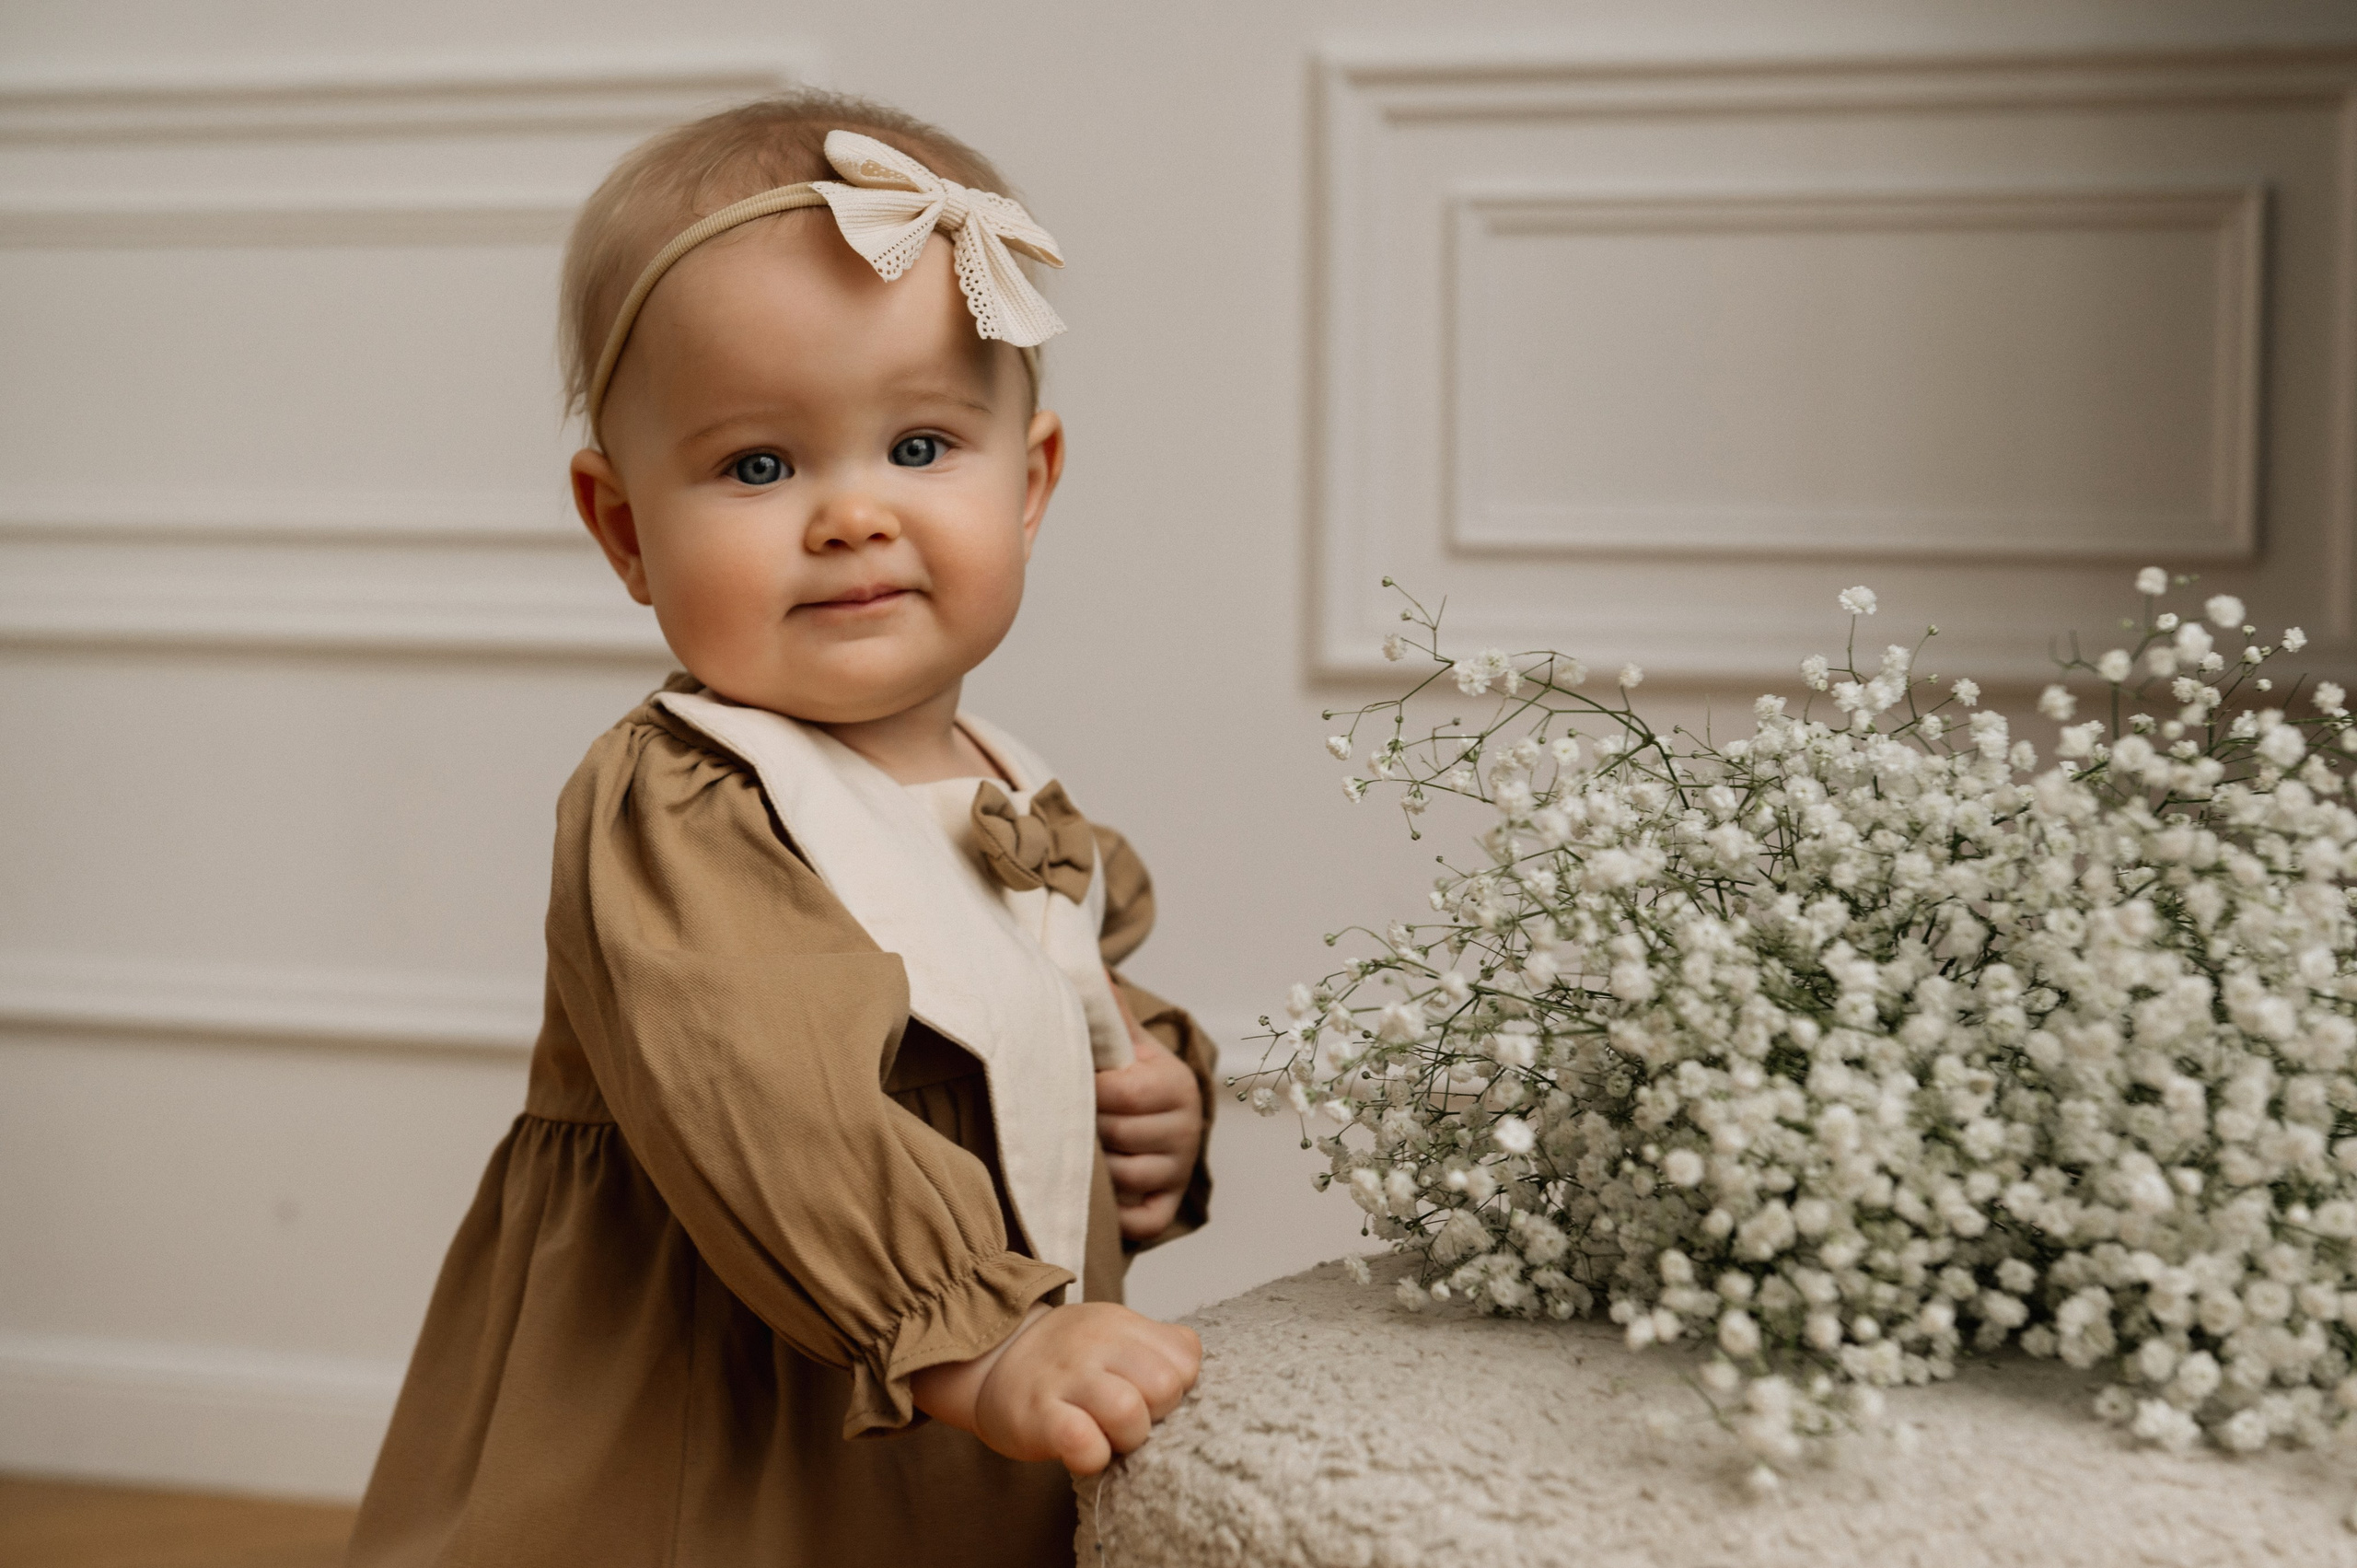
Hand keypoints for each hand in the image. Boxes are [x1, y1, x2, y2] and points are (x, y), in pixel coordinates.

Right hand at [909, 1302, 1200, 1474]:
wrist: (988, 1359)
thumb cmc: (1064, 1360)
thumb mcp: (1113, 1334)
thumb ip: (1157, 1348)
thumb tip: (1193, 1376)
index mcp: (1121, 1324)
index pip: (1186, 1359)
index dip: (1176, 1388)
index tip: (1149, 1396)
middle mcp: (1095, 1344)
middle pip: (1166, 1387)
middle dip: (1156, 1415)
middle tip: (1127, 1420)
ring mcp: (1065, 1378)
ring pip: (1130, 1413)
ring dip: (1126, 1438)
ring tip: (1105, 1436)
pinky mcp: (1037, 1416)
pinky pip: (1083, 1444)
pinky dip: (1091, 1456)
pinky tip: (1081, 1450)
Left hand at [1096, 977, 1204, 1241]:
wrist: (1166, 1118)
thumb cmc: (1136, 1078)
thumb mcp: (1129, 1044)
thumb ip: (1109, 1013)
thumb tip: (1089, 969)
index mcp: (1176, 1085)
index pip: (1120, 1094)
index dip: (1087, 1094)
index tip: (1073, 1086)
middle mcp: (1187, 1130)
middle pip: (1118, 1136)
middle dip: (1088, 1129)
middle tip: (1074, 1119)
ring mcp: (1180, 1172)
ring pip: (1123, 1178)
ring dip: (1095, 1168)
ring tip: (1085, 1148)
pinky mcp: (1169, 1207)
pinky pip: (1140, 1223)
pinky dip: (1117, 1215)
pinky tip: (1100, 1194)